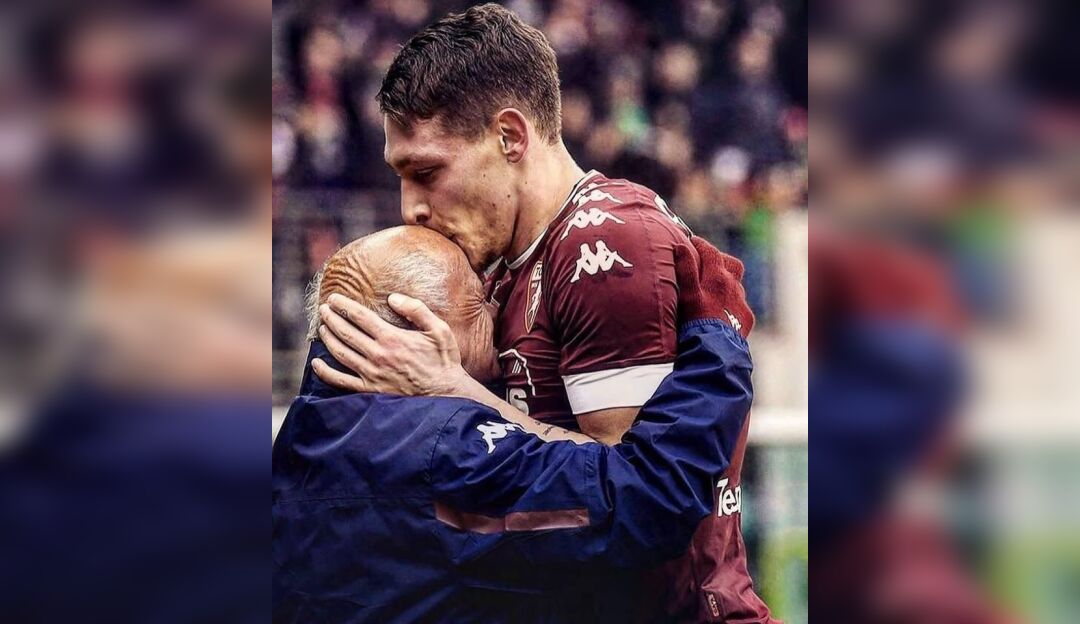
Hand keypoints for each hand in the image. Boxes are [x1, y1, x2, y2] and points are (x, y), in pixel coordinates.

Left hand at [312, 292, 470, 395]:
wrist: (447, 395)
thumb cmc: (443, 361)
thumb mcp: (438, 329)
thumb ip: (416, 309)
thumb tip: (392, 297)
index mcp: (392, 338)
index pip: (360, 317)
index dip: (344, 305)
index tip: (334, 297)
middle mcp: (378, 355)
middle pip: (346, 332)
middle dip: (331, 318)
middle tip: (324, 309)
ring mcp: (372, 375)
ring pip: (340, 353)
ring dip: (328, 338)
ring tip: (323, 327)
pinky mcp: (370, 391)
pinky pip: (341, 381)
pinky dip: (325, 372)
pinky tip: (316, 363)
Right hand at [673, 236, 754, 337]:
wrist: (715, 352)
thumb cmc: (696, 323)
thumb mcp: (687, 295)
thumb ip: (685, 269)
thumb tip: (681, 246)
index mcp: (718, 277)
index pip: (710, 251)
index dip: (700, 244)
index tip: (691, 241)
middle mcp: (733, 287)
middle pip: (731, 264)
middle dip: (719, 260)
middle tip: (706, 263)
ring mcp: (741, 303)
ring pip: (735, 285)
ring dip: (725, 283)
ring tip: (711, 290)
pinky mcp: (746, 319)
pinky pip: (739, 305)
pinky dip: (730, 303)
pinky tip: (720, 312)